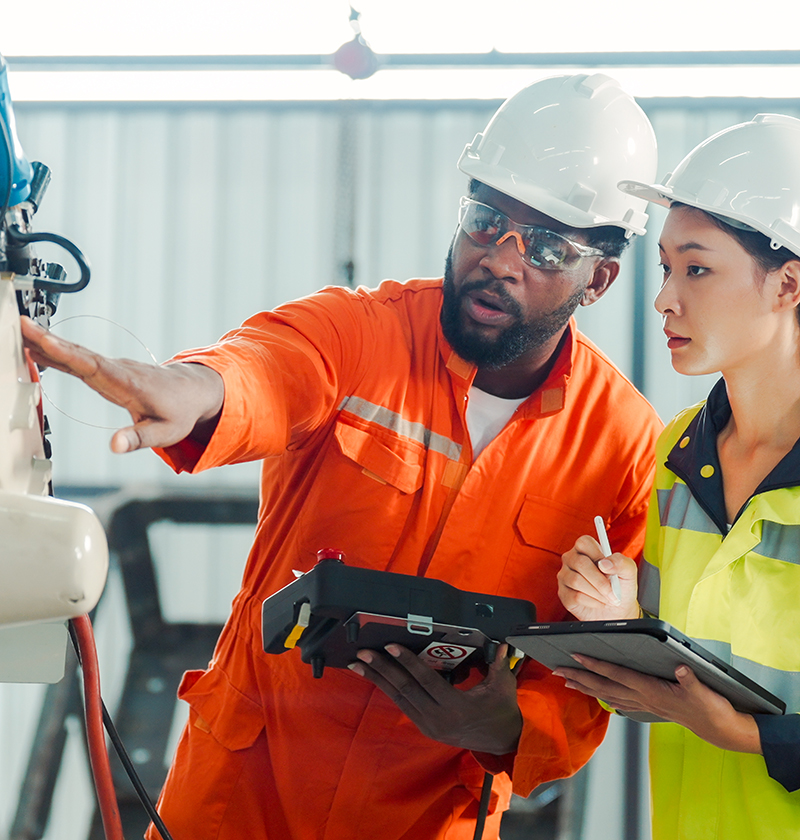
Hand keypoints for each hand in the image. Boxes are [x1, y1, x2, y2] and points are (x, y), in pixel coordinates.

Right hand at [21, 316, 223, 452]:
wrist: (192, 392)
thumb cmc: (180, 412)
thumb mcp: (165, 433)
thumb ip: (139, 439)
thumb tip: (115, 445)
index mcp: (128, 382)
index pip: (93, 366)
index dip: (68, 354)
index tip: (44, 342)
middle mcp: (116, 369)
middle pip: (78, 353)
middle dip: (48, 340)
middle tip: (19, 324)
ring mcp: (111, 368)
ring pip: (76, 353)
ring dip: (47, 343)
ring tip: (17, 331)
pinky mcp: (107, 370)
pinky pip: (78, 359)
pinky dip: (57, 353)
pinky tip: (36, 350)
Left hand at [348, 643, 521, 754]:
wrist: (502, 742)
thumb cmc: (502, 710)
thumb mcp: (503, 686)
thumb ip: (499, 664)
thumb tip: (501, 643)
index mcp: (456, 707)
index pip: (426, 680)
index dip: (407, 662)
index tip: (390, 646)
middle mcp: (438, 718)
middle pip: (405, 689)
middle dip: (382, 669)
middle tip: (363, 653)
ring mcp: (429, 725)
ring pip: (399, 698)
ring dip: (377, 679)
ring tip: (358, 664)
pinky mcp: (425, 727)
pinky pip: (403, 705)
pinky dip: (388, 689)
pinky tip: (376, 677)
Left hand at [553, 655, 761, 753]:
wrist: (719, 729)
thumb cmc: (711, 708)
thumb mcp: (704, 691)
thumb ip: (690, 678)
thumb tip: (680, 667)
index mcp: (652, 690)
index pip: (617, 674)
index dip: (596, 665)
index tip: (577, 656)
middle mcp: (643, 698)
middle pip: (604, 686)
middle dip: (579, 677)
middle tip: (557, 670)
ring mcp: (644, 704)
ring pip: (607, 694)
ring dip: (585, 687)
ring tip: (567, 681)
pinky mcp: (648, 707)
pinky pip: (618, 701)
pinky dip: (602, 696)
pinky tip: (595, 694)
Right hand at [558, 535, 639, 620]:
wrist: (617, 611)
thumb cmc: (621, 588)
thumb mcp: (629, 572)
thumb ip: (621, 562)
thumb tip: (604, 563)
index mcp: (587, 550)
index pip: (583, 543)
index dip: (597, 555)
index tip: (609, 568)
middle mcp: (572, 560)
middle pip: (580, 563)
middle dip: (600, 581)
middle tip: (613, 592)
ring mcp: (565, 576)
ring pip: (576, 581)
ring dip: (598, 593)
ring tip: (607, 598)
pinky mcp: (564, 593)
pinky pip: (575, 596)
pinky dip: (592, 602)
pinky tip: (598, 603)